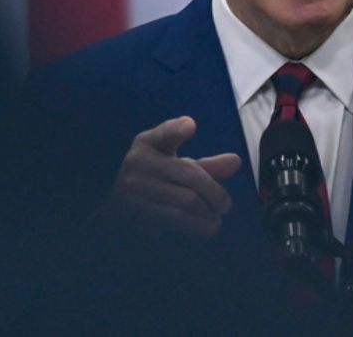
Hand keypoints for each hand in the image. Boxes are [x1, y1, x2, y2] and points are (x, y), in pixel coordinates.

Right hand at [109, 116, 241, 236]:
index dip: (177, 128)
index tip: (191, 125)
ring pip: (185, 200)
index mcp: (147, 144)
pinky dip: (195, 225)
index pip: (164, 133)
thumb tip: (236, 161)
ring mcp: (134, 189)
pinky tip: (205, 227)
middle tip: (225, 205)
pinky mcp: (136, 212)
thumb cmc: (155, 182)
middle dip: (214, 193)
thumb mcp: (176, 167)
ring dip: (207, 212)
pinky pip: (174, 219)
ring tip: (216, 220)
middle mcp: (138, 163)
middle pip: (189, 175)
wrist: (116, 212)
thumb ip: (205, 165)